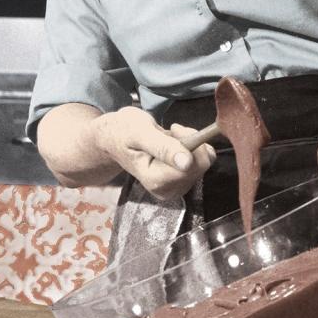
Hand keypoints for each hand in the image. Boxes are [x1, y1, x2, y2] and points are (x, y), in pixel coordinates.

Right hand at [95, 107, 215, 200]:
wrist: (113, 139)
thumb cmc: (123, 132)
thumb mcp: (139, 133)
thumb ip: (162, 147)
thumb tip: (187, 162)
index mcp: (156, 182)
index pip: (192, 165)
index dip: (189, 141)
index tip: (173, 128)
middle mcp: (168, 190)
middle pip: (201, 165)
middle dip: (190, 141)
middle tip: (171, 130)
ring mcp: (176, 187)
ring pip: (203, 162)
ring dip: (191, 143)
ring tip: (168, 138)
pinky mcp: (182, 181)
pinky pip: (203, 162)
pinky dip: (194, 147)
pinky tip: (176, 143)